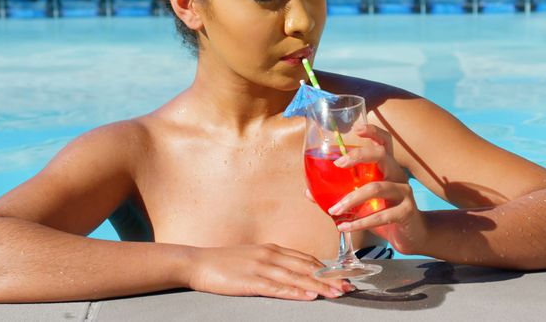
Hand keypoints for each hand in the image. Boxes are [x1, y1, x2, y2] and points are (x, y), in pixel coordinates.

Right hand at [188, 244, 352, 299]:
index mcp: (273, 249)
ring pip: (296, 278)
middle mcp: (270, 255)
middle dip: (330, 278)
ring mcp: (261, 267)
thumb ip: (274, 262)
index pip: (307, 259)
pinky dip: (295, 292)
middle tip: (349, 286)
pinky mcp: (250, 281)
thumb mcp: (254, 257)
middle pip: (307, 268)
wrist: (197, 262)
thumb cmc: (224, 263)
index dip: (327, 268)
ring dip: (319, 286)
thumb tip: (295, 271)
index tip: (344, 276)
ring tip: (336, 293)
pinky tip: (308, 295)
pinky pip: (277, 288)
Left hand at [324, 125, 428, 253]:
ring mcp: (404, 192)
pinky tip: (344, 227)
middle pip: (382, 155)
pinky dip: (360, 222)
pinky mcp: (406, 211)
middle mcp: (397, 174)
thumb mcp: (361, 202)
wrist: (410, 235)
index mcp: (386, 167)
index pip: (384, 142)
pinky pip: (381, 215)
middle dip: (359, 155)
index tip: (356, 129)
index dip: (373, 132)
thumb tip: (308, 191)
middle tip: (338, 164)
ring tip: (334, 210)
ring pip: (377, 188)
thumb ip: (339, 194)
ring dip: (352, 199)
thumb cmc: (383, 212)